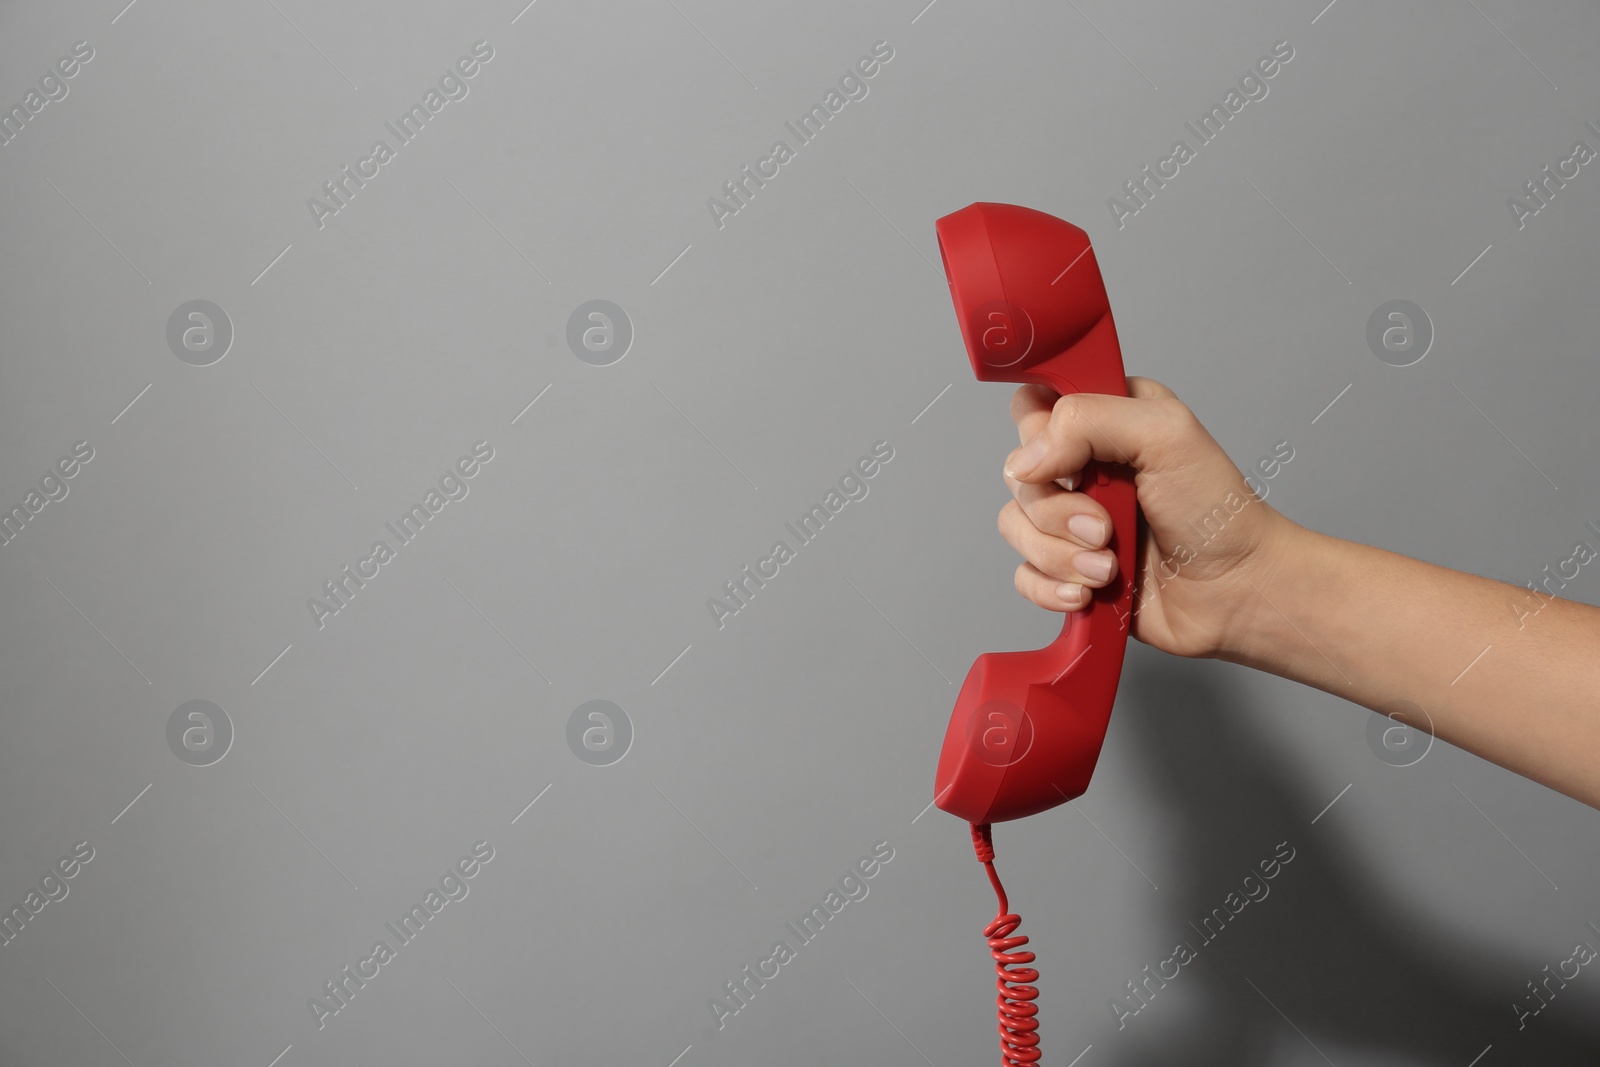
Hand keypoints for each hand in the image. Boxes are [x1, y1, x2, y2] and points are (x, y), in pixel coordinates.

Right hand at [997, 377, 1298, 658]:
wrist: (1236, 593)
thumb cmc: (1218, 513)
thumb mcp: (1165, 434)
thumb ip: (1088, 421)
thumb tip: (1025, 460)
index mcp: (1106, 419)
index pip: (1033, 408)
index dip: (1038, 436)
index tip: (1070, 463)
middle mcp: (1084, 466)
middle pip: (1017, 474)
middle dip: (1057, 511)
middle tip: (1106, 526)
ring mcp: (1073, 520)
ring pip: (1015, 527)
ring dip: (1060, 555)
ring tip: (1109, 567)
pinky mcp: (1069, 568)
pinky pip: (1025, 575)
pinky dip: (1052, 588)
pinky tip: (1088, 591)